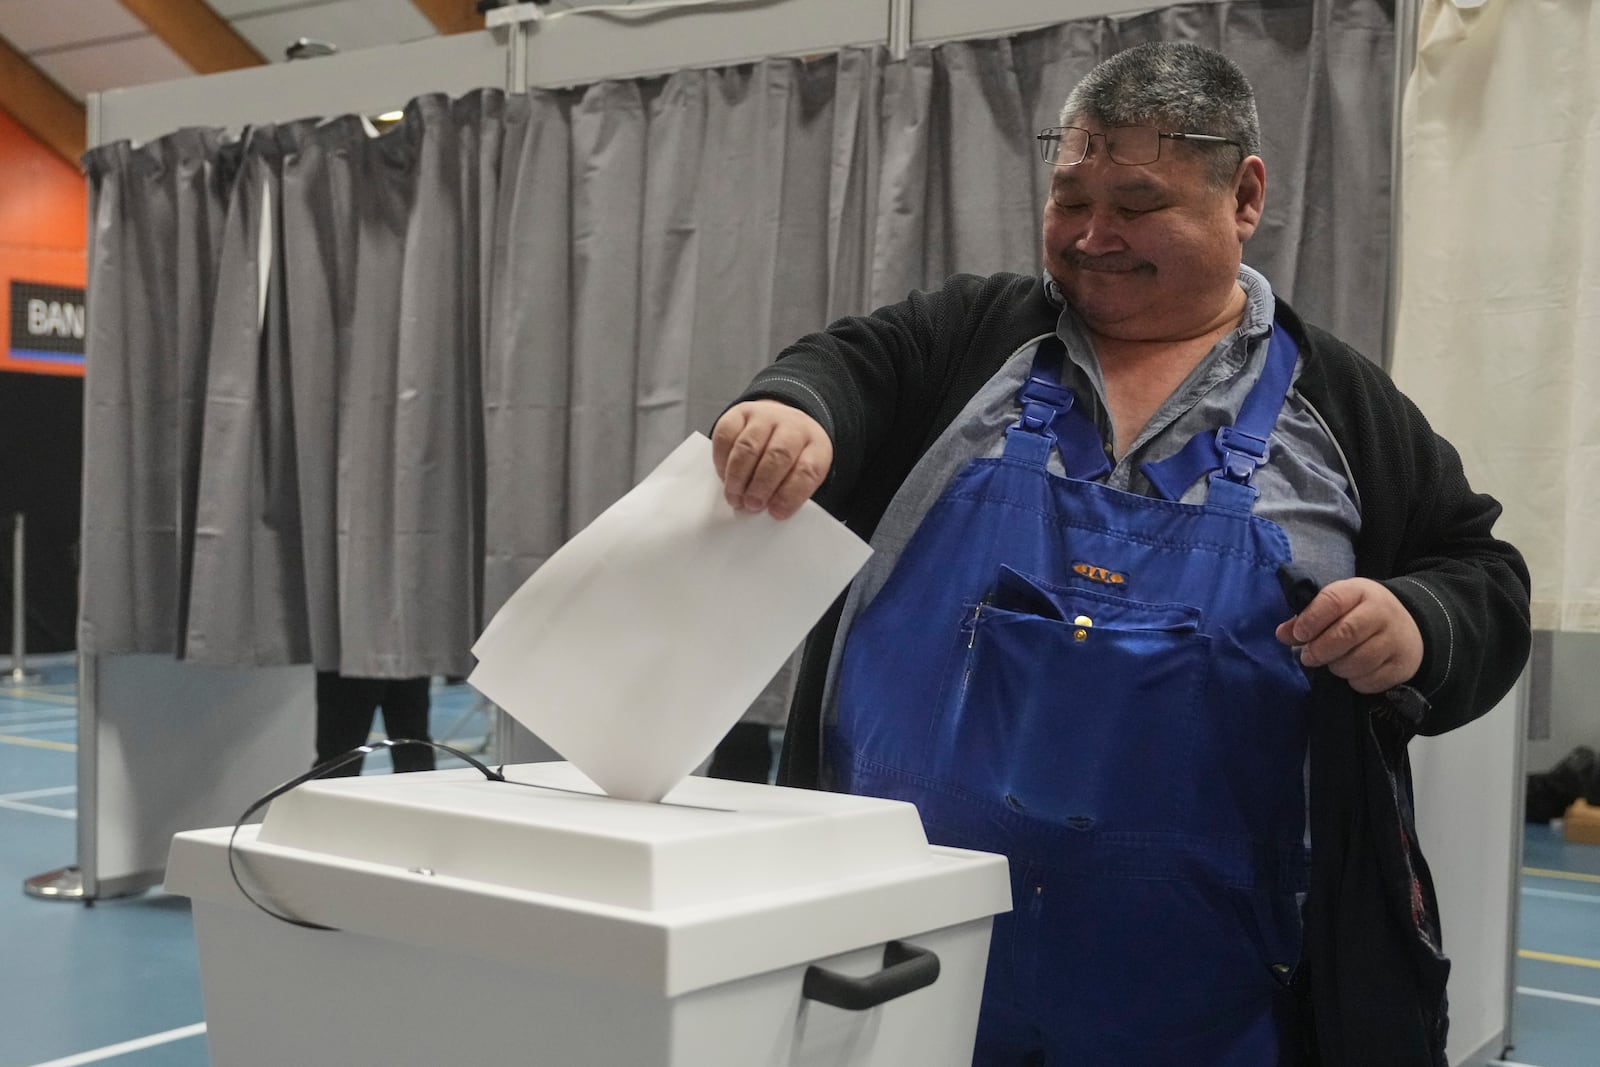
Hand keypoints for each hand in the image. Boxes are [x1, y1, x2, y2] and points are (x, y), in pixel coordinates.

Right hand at [711, 400, 832, 519]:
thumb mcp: (803, 475)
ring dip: (738, 477)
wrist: (784, 423)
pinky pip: (726, 436)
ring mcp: (766, 416)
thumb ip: (791, 492)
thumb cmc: (793, 457)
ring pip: (748, 446)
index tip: (775, 513)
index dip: (790, 495)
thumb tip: (771, 511)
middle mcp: (793, 426)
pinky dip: (722, 461)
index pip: (807, 471)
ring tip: (736, 497)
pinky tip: (725, 476)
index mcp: (816, 445)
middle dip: (761, 486)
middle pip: (777, 455)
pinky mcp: (741, 413)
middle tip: (752, 505)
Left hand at [1274, 577, 1423, 693]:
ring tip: (1334, 662)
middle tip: (1308, 657)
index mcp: (1360, 592)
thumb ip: (1307, 617)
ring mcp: (1396, 639)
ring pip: (1358, 661)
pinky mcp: (1402, 665)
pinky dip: (1355, 681)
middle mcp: (1382, 613)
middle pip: (1346, 633)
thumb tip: (1282, 634)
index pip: (1332, 601)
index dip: (1311, 620)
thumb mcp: (1336, 605)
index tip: (1298, 634)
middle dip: (1320, 649)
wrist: (1407, 624)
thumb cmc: (1360, 613)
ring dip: (1337, 667)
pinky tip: (1354, 671)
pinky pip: (1370, 681)